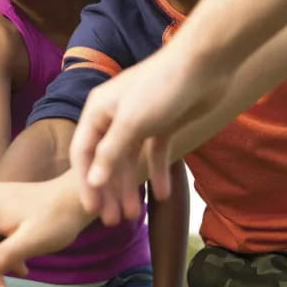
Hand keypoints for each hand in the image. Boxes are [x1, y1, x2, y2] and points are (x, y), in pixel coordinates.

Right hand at [70, 45, 227, 221]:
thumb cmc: (161, 88)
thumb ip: (110, 153)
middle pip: (105, 160)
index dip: (86, 183)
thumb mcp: (132, 123)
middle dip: (109, 191)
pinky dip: (158, 172)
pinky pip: (154, 154)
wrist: (203, 64)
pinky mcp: (162, 124)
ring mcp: (139, 121)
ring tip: (135, 215)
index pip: (83, 153)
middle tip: (113, 222)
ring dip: (131, 186)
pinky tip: (163, 194)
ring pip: (129, 160)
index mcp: (97, 111)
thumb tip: (92, 181)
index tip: (91, 210)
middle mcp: (113, 117)